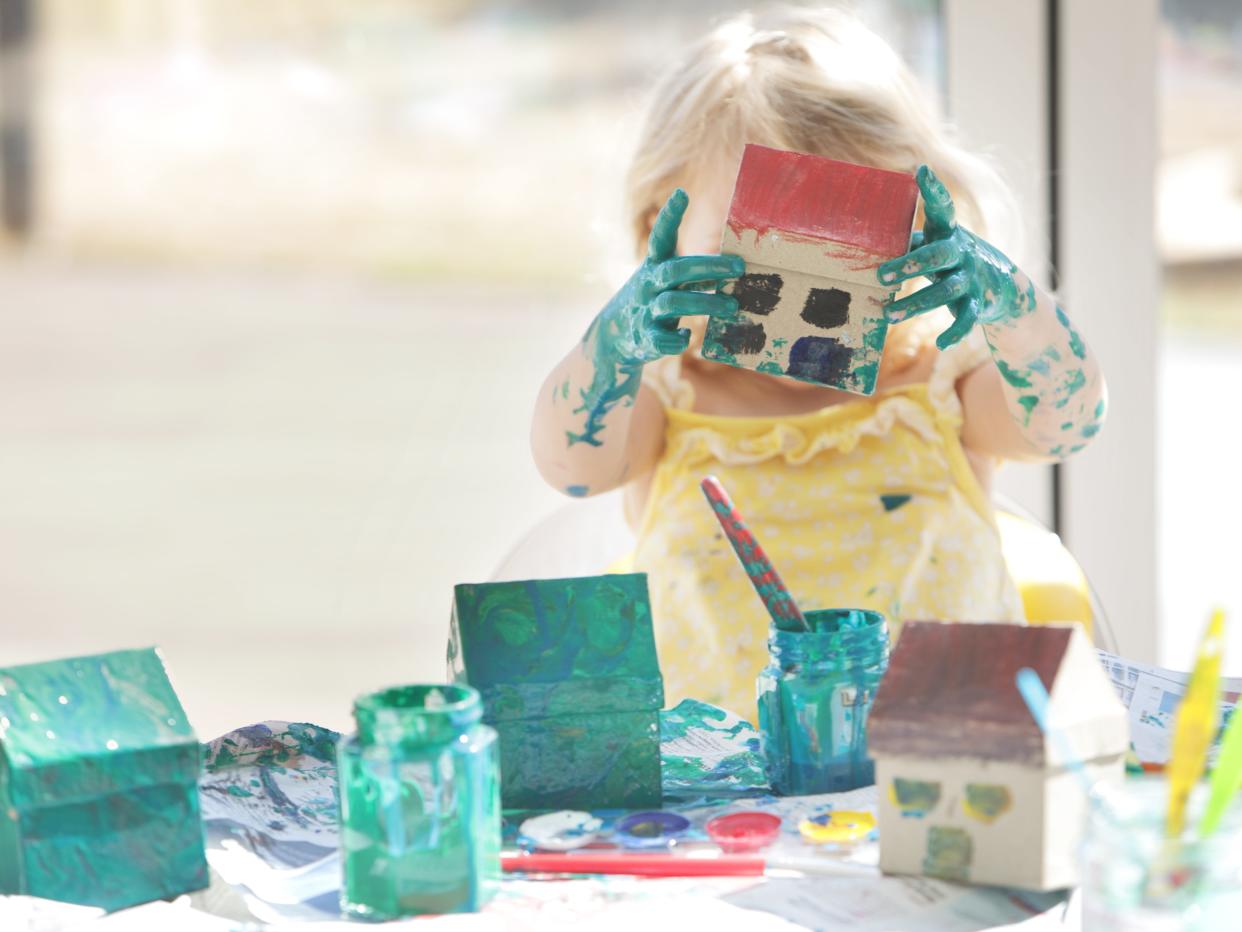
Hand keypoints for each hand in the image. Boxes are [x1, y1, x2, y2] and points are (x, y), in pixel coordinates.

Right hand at [592, 188, 742, 365]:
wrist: (614, 337)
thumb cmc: (651, 300)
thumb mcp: (663, 279)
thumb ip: (691, 271)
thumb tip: (735, 264)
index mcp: (654, 265)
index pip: (661, 237)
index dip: (670, 216)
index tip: (682, 194)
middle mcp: (649, 284)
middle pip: (677, 269)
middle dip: (709, 266)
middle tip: (739, 266)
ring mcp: (646, 310)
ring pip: (674, 303)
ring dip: (706, 303)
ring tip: (733, 307)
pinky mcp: (645, 337)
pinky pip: (662, 338)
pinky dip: (676, 339)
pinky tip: (686, 336)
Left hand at [877, 166, 1033, 349]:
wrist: (1001, 285)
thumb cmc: (952, 259)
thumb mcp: (935, 244)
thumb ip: (909, 241)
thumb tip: (868, 237)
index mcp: (948, 233)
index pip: (943, 207)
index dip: (934, 189)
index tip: (921, 170)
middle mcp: (961, 252)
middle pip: (938, 255)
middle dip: (910, 265)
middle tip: (882, 276)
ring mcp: (971, 277)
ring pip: (946, 291)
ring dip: (916, 304)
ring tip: (889, 315)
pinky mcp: (978, 302)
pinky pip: (967, 318)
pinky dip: (955, 332)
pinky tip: (942, 343)